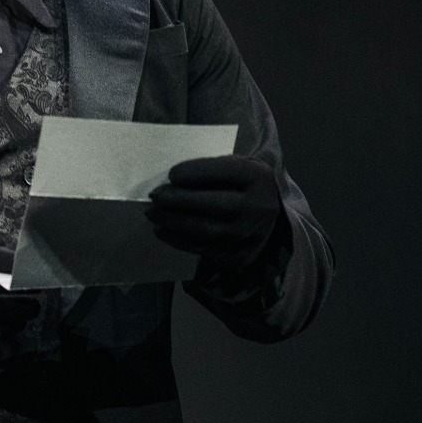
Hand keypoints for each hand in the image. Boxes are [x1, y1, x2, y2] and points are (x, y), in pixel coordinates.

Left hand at [147, 155, 286, 269]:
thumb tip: (170, 181)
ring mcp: (249, 235)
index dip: (195, 173)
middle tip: (155, 195)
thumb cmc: (242, 185)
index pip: (225, 172)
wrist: (270, 220)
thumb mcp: (237, 167)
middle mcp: (258, 208)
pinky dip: (177, 239)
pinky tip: (161, 229)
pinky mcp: (238, 255)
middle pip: (213, 204)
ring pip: (204, 229)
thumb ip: (210, 169)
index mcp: (258, 178)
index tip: (171, 174)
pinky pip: (201, 248)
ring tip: (152, 212)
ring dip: (172, 221)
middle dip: (178, 200)